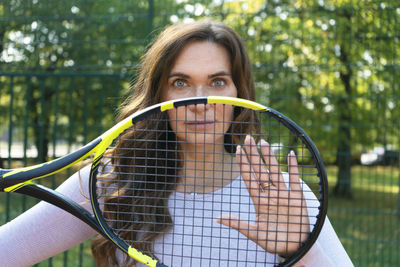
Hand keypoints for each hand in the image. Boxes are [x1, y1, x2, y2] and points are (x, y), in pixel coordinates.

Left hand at [216, 135, 309, 256]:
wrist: (294, 248)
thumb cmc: (272, 242)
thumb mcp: (253, 233)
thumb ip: (236, 223)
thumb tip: (216, 219)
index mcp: (259, 201)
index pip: (249, 178)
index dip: (243, 164)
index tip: (238, 150)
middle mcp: (269, 194)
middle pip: (260, 170)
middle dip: (254, 155)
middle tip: (248, 138)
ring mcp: (283, 194)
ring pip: (275, 171)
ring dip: (270, 157)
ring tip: (264, 143)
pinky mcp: (297, 197)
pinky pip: (294, 179)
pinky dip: (293, 167)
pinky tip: (290, 154)